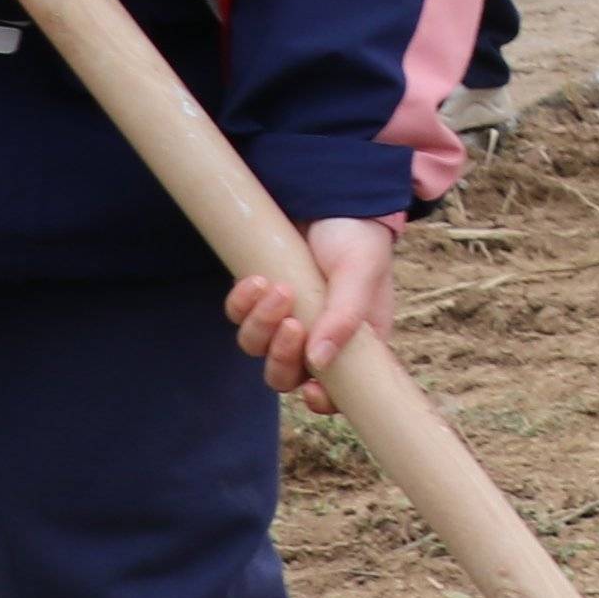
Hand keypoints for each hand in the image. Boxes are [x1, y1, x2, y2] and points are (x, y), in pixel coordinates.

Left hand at [228, 215, 394, 399]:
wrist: (332, 197)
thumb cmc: (359, 239)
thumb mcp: (361, 274)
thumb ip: (345, 317)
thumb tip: (320, 362)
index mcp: (354, 343)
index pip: (336, 391)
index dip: (321, 400)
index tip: (310, 389)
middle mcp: (316, 337)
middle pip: (284, 376)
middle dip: (282, 358)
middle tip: (293, 325)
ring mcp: (284, 317)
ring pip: (256, 347)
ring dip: (262, 325)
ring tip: (279, 288)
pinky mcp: (259, 297)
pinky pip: (237, 314)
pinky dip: (243, 302)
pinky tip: (258, 279)